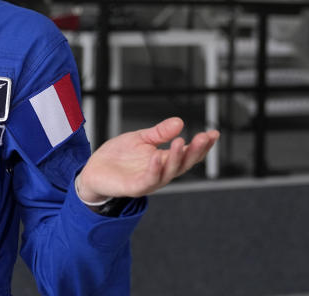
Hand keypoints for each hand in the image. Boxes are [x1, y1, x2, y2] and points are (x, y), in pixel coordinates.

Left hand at [75, 117, 218, 202]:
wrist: (94, 170)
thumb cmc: (118, 157)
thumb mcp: (140, 138)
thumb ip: (159, 133)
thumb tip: (179, 122)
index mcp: (163, 160)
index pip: (187, 154)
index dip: (201, 145)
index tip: (214, 133)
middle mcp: (160, 172)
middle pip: (183, 164)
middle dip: (196, 151)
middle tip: (204, 137)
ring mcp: (149, 181)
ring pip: (169, 172)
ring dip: (176, 158)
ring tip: (182, 142)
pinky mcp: (135, 187)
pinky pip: (148, 180)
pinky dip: (154, 169)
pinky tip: (157, 157)